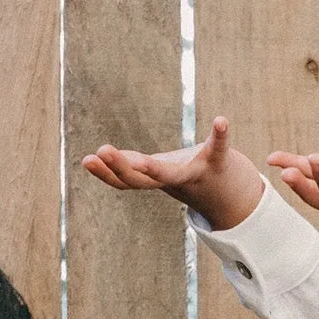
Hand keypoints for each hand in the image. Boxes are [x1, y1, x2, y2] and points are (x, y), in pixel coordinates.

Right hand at [82, 115, 262, 231]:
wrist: (232, 198)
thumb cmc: (190, 177)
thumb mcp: (160, 172)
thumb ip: (136, 167)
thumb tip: (103, 160)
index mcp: (157, 181)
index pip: (126, 182)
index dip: (105, 174)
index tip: (86, 161)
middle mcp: (173, 182)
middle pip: (141, 181)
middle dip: (119, 169)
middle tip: (99, 152)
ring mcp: (195, 173)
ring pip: (171, 175)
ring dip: (153, 167)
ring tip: (137, 158)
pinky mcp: (220, 163)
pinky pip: (219, 149)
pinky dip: (220, 135)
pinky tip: (221, 120)